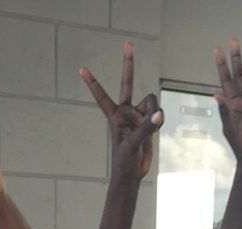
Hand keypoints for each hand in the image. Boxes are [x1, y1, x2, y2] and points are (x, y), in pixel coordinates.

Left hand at [79, 42, 161, 181]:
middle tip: (129, 43)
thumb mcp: (133, 144)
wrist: (133, 172)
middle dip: (128, 63)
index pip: (102, 96)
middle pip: (128, 82)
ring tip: (150, 130)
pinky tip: (155, 131)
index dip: (93, 83)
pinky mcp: (148, 120)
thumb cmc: (124, 161)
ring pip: (152, 101)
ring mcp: (137, 114)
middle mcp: (125, 111)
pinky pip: (158, 112)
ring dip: (154, 114)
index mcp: (114, 116)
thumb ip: (147, 127)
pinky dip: (159, 121)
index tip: (81, 69)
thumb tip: (159, 114)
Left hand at [213, 39, 241, 169]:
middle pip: (240, 75)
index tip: (218, 49)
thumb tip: (216, 93)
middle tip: (234, 41)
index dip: (222, 65)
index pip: (225, 81)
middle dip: (236, 59)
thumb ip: (225, 111)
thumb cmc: (239, 148)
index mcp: (232, 105)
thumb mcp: (230, 129)